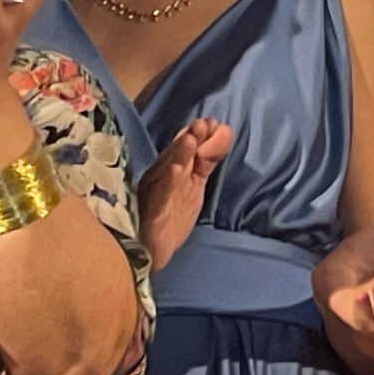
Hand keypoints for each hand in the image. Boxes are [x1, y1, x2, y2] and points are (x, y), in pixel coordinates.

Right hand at [137, 118, 232, 270]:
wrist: (150, 251)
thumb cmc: (170, 216)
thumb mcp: (194, 185)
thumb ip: (207, 160)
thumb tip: (222, 131)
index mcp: (170, 172)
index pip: (184, 151)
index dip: (198, 136)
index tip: (213, 123)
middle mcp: (160, 179)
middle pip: (174, 156)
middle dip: (189, 139)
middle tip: (204, 123)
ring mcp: (154, 195)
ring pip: (166, 171)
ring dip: (178, 155)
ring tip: (190, 139)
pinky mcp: (152, 213)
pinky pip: (160, 197)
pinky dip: (168, 183)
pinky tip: (176, 172)